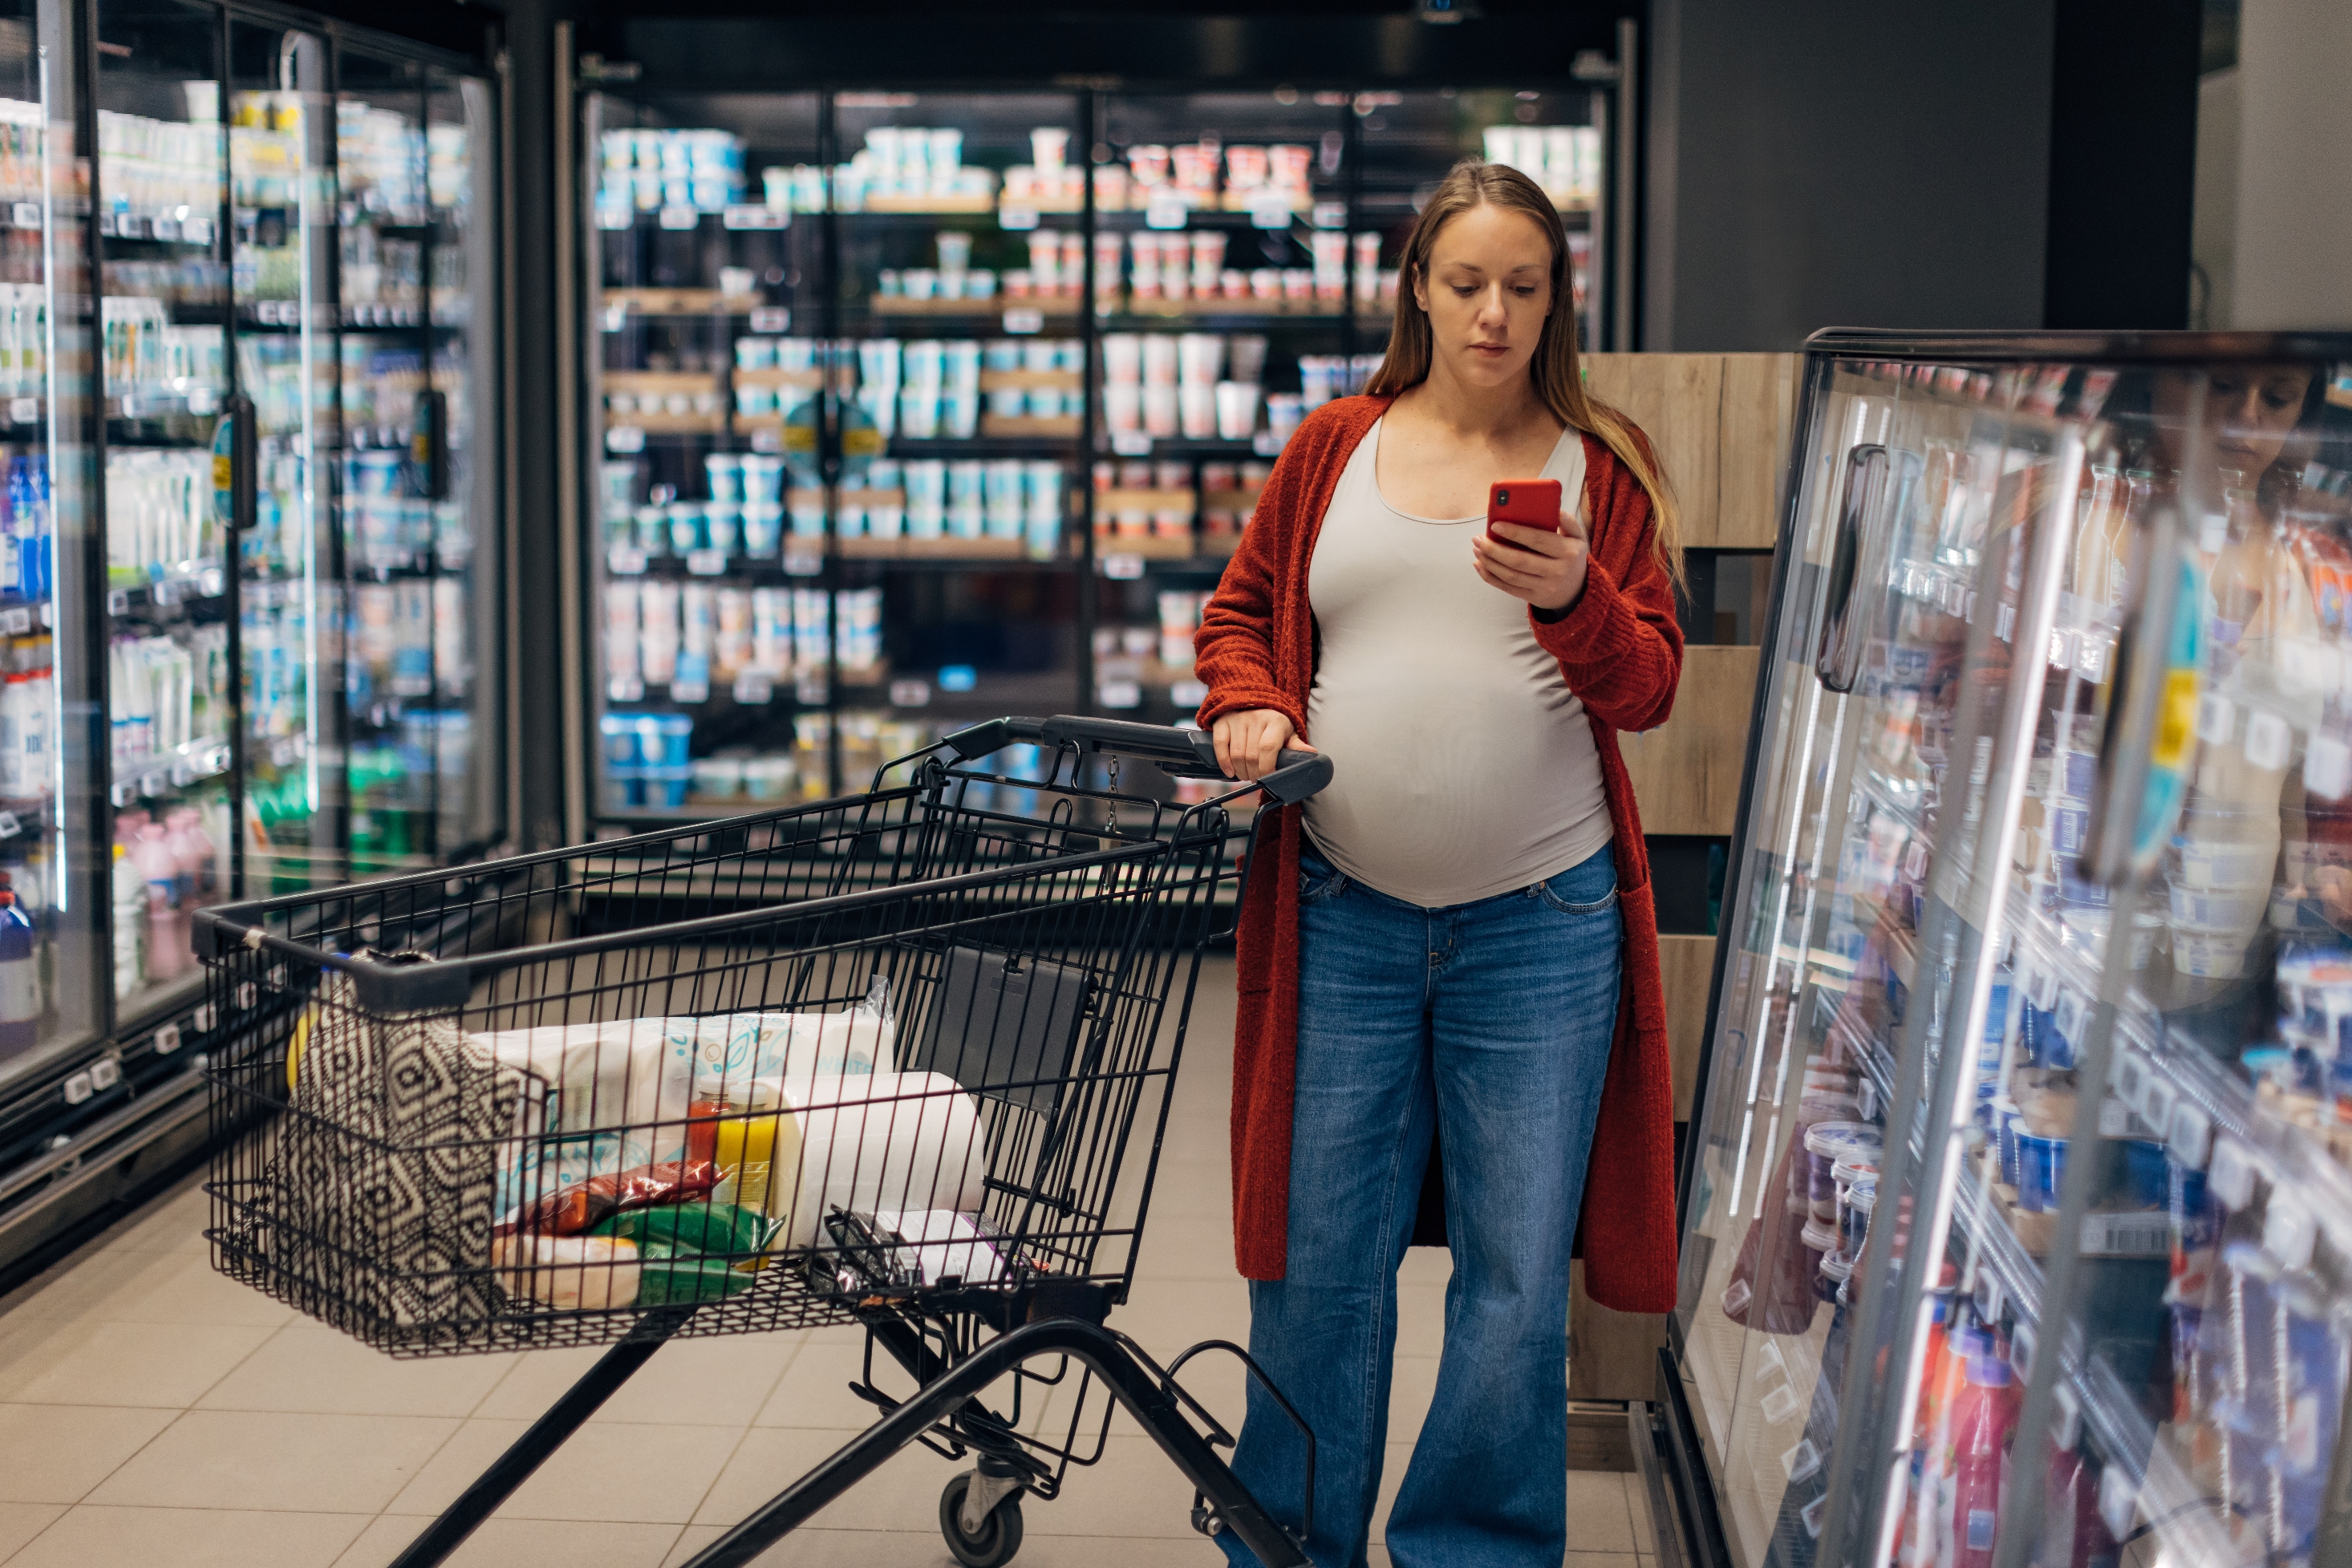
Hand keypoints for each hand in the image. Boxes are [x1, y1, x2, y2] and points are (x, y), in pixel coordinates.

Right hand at [1212, 708, 1307, 781]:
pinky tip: (1230, 771)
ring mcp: (1237, 719)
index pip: (1268, 748)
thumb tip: (1312, 753)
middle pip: (1252, 756)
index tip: (1268, 777)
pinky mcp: (1223, 722)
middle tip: (1257, 779)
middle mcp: (1256, 718)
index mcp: (1276, 721)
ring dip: (1241, 772)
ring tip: (1246, 775)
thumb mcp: (1288, 732)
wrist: (1253, 701)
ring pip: (1236, 755)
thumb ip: (1296, 745)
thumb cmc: (1273, 723)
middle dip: (1254, 774)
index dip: (1267, 767)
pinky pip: (1220, 746)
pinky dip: (1224, 763)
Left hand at [1472, 503, 1588, 612]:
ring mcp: (1544, 587)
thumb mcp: (1578, 538)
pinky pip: (1507, 588)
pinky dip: (1490, 577)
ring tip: (1477, 549)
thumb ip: (1569, 522)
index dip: (1515, 533)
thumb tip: (1555, 511)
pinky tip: (1479, 565)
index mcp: (1567, 552)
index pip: (1538, 540)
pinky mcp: (1533, 597)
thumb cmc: (1572, 557)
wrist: (1577, 591)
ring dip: (1489, 562)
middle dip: (1494, 549)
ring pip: (1510, 576)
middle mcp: (1556, 571)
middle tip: (1478, 538)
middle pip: (1519, 561)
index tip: (1495, 525)